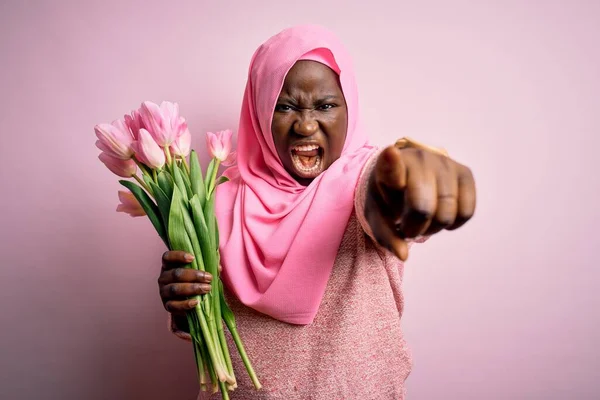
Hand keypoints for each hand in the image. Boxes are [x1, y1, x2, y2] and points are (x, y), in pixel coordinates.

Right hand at [158, 251, 213, 314]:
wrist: (188, 304)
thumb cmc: (194, 282)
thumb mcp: (198, 272)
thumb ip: (207, 266)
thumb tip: (218, 267)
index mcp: (168, 266)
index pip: (167, 257)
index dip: (178, 256)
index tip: (192, 257)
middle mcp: (163, 278)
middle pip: (175, 274)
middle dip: (194, 275)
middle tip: (209, 278)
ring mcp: (163, 292)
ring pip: (175, 289)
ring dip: (192, 288)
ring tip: (207, 289)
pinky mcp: (167, 305)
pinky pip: (174, 305)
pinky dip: (185, 304)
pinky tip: (196, 302)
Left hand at [364, 144, 475, 260]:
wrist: (406, 177)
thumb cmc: (388, 198)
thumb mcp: (377, 216)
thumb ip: (385, 236)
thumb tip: (403, 255)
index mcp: (387, 165)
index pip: (391, 165)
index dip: (391, 162)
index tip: (390, 154)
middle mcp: (418, 158)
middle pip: (422, 209)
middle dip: (414, 228)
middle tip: (407, 225)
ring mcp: (444, 163)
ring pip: (446, 214)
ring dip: (433, 228)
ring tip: (423, 219)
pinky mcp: (465, 172)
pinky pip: (467, 212)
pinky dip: (453, 223)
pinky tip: (440, 214)